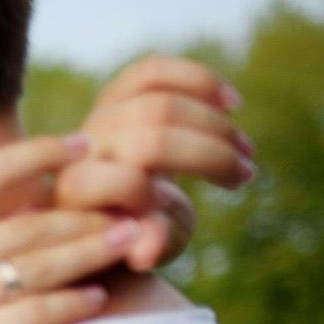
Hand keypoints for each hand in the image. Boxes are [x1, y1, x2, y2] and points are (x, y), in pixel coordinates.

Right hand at [0, 134, 135, 323]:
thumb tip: (13, 212)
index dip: (40, 151)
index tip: (81, 144)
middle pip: (27, 221)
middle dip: (85, 211)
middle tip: (130, 201)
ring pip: (40, 264)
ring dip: (92, 250)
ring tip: (127, 240)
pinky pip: (37, 314)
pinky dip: (73, 303)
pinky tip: (95, 299)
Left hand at [58, 54, 250, 270]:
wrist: (103, 209)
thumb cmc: (125, 235)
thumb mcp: (138, 249)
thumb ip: (145, 243)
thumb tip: (146, 253)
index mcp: (77, 193)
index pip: (125, 181)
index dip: (164, 192)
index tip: (185, 210)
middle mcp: (80, 151)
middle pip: (152, 135)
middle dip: (209, 154)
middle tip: (246, 174)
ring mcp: (95, 119)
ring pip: (159, 101)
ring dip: (214, 122)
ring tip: (245, 150)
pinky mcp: (113, 95)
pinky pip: (153, 71)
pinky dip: (199, 79)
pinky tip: (232, 102)